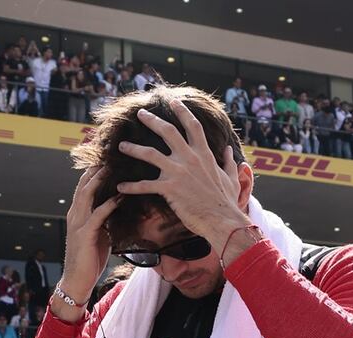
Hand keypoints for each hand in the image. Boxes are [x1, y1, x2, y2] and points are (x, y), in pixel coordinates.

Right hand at [59, 166, 121, 304]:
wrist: (77, 281)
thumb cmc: (90, 259)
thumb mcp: (100, 235)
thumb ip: (106, 220)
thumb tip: (120, 207)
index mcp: (78, 213)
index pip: (84, 186)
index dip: (94, 171)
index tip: (108, 158)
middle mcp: (75, 214)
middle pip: (84, 184)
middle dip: (95, 168)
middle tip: (110, 153)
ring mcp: (78, 223)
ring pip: (87, 195)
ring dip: (100, 180)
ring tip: (112, 167)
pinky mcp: (85, 235)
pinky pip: (98, 215)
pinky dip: (109, 205)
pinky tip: (120, 197)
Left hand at [116, 101, 247, 249]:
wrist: (222, 220)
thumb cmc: (227, 201)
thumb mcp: (231, 178)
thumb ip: (228, 162)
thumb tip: (229, 150)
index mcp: (204, 154)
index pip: (193, 125)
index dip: (182, 111)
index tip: (173, 102)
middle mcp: (190, 158)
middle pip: (167, 131)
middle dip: (152, 120)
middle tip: (140, 113)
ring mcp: (178, 172)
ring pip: (150, 154)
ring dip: (134, 149)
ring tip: (122, 146)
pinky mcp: (169, 189)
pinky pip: (145, 185)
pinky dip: (131, 186)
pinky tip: (120, 187)